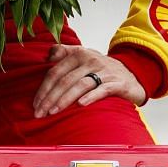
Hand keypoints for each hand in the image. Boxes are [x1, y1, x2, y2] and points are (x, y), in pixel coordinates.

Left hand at [32, 45, 147, 117]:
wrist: (132, 75)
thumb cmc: (101, 70)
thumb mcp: (83, 57)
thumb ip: (64, 53)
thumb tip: (47, 56)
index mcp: (79, 54)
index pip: (56, 72)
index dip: (44, 88)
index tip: (36, 104)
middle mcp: (91, 60)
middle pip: (65, 80)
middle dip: (50, 98)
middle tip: (40, 113)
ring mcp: (104, 71)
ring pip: (80, 85)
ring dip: (65, 99)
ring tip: (53, 112)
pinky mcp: (117, 83)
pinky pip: (102, 90)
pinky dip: (90, 97)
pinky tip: (80, 105)